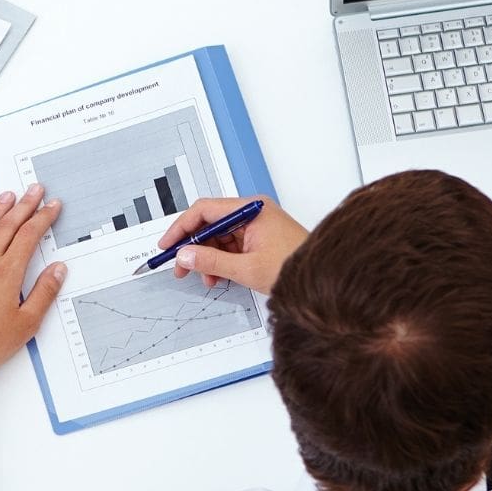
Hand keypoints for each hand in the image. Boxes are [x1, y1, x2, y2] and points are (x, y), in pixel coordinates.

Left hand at [0, 186, 67, 370]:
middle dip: (24, 205)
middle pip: (8, 225)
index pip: (29, 235)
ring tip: (8, 196)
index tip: (52, 207)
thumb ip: (44, 293)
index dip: (43, 217)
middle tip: (35, 190)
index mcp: (6, 274)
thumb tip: (57, 270)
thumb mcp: (26, 323)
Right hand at [158, 196, 306, 295]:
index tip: (168, 245)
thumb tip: (185, 256)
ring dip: (208, 257)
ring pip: (219, 237)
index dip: (182, 228)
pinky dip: (221, 260)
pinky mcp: (260, 237)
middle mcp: (253, 212)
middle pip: (210, 223)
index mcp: (251, 209)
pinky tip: (218, 276)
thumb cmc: (296, 269)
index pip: (204, 210)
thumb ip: (211, 261)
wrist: (323, 280)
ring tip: (205, 278)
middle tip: (180, 266)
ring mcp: (257, 224)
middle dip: (194, 247)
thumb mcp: (246, 268)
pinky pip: (231, 245)